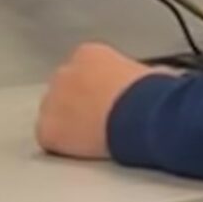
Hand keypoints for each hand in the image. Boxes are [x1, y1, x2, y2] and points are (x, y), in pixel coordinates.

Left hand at [35, 42, 156, 158]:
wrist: (147, 117)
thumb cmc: (154, 96)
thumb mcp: (150, 73)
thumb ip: (132, 75)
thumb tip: (145, 84)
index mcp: (89, 54)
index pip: (85, 69)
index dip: (100, 86)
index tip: (113, 99)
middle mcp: (65, 73)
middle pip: (66, 89)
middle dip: (81, 103)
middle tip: (105, 118)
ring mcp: (52, 101)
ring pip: (55, 113)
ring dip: (71, 123)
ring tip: (99, 135)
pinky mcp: (48, 129)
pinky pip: (51, 138)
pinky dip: (66, 145)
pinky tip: (88, 147)